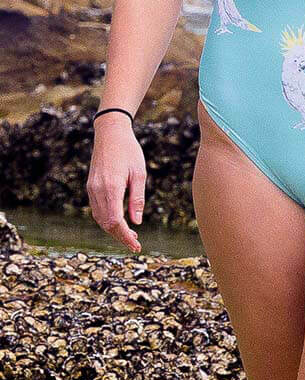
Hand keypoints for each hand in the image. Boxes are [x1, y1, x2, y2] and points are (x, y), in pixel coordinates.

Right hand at [87, 115, 145, 253]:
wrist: (110, 134)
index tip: (135, 245)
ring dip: (113, 229)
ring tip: (130, 235)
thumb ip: (137, 199)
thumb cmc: (129, 151)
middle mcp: (97, 190)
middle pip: (106, 223)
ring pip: (100, 218)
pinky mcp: (91, 187)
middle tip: (135, 244)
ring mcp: (91, 189)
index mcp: (111, 187)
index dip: (124, 236)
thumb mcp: (139, 174)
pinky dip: (107, 219)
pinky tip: (120, 222)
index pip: (114, 221)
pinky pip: (97, 209)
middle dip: (120, 236)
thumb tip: (137, 222)